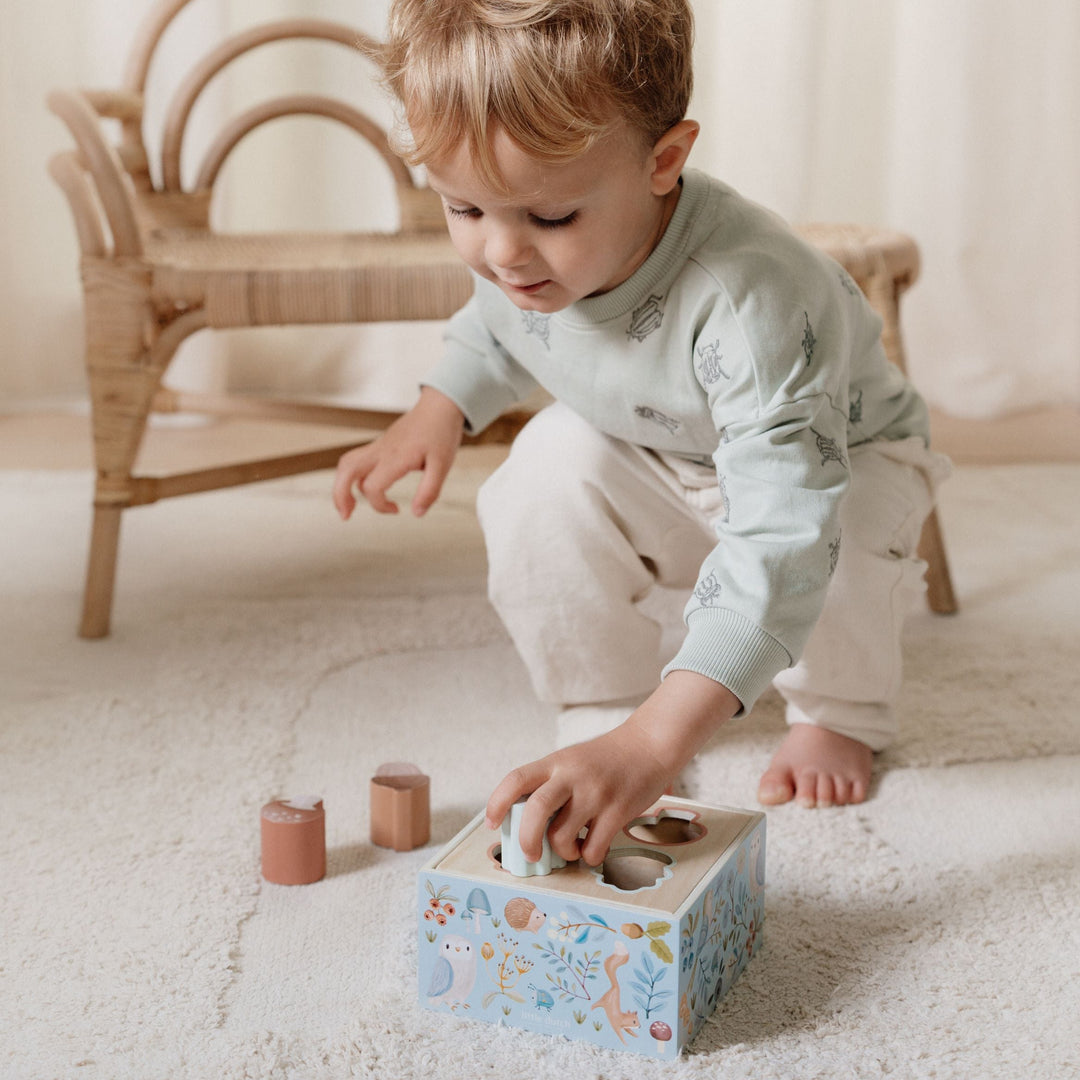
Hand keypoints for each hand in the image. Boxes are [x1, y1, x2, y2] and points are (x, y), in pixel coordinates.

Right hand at [332, 387, 464, 518]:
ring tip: (348, 505)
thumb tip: (417, 513)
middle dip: (339, 495)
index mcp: (395, 457)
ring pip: (347, 464)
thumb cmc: (441, 434)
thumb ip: (430, 491)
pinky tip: (363, 487)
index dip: (380, 505)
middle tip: (345, 515)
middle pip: (347, 471)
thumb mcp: (442, 466)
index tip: (397, 509)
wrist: (439, 406)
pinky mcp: (380, 445)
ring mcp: (378, 446)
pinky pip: (357, 460)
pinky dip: (352, 477)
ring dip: (341, 485)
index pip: (372, 487)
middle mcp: (381, 451)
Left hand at [486, 723, 674, 867]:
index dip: (497, 803)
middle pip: (534, 810)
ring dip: (562, 852)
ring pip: (561, 836)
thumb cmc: (606, 758)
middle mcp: (572, 776)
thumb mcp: (571, 760)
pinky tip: (592, 847)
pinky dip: (588, 856)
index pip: (516, 779)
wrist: (649, 745)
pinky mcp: (618, 810)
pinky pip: (592, 848)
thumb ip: (551, 784)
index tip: (492, 824)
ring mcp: (595, 793)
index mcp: (555, 762)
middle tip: (530, 854)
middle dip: (526, 840)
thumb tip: (528, 824)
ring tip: (570, 849)